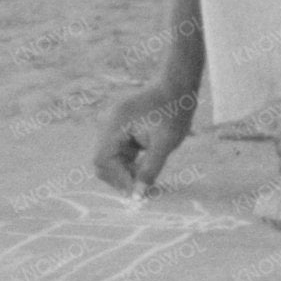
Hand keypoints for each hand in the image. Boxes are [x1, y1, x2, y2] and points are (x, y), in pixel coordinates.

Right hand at [92, 79, 199, 194]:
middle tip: (143, 185)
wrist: (178, 86)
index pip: (103, 161)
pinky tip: (146, 161)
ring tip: (148, 172)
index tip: (138, 191)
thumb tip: (139, 194)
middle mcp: (106, 123)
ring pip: (110, 157)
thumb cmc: (174, 111)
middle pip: (102, 161)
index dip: (119, 179)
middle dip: (120, 176)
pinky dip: (129, 160)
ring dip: (126, 169)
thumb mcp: (165, 144)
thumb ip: (150, 170)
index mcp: (114, 124)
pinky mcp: (119, 126)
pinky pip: (118, 150)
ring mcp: (111, 124)